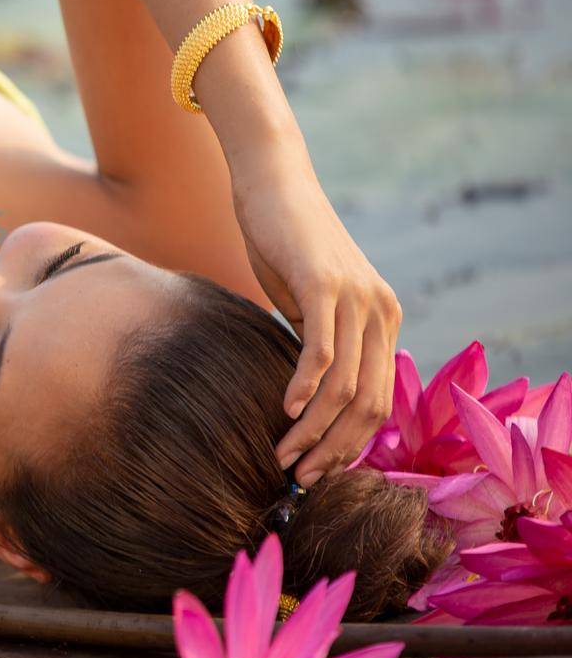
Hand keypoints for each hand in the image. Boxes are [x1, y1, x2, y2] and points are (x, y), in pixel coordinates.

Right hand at [228, 141, 401, 487]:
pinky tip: (284, 409)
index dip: (348, 444)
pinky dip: (304, 388)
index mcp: (384, 320)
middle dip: (332, 448)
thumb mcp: (307, 302)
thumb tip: (306, 396)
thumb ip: (318, 341)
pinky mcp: (325, 285)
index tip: (315, 468)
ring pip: (344, 386)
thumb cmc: (282, 243)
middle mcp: (382, 311)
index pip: (377, 401)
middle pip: (367, 403)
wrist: (273, 183)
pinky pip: (321, 351)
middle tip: (296, 474)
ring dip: (312, 429)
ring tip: (283, 454)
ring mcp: (357, 297)